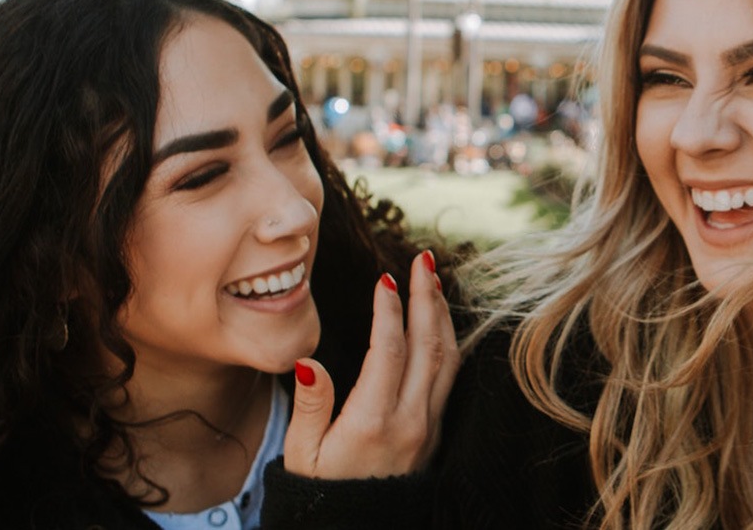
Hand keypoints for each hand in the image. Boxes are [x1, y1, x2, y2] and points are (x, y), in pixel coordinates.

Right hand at [284, 251, 458, 477]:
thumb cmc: (322, 492)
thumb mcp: (302, 454)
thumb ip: (310, 406)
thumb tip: (308, 361)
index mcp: (372, 421)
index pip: (388, 350)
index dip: (388, 310)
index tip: (384, 278)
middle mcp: (409, 420)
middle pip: (428, 345)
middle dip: (426, 297)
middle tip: (423, 260)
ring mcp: (428, 427)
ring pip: (447, 360)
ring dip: (442, 316)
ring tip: (433, 282)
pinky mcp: (435, 434)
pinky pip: (450, 378)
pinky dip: (448, 343)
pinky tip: (440, 324)